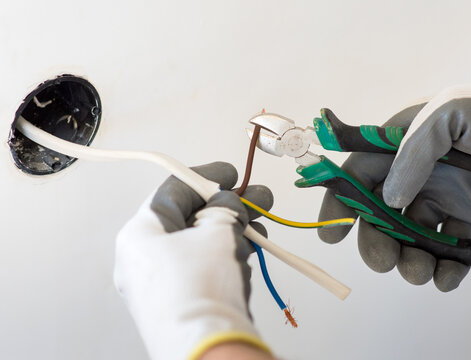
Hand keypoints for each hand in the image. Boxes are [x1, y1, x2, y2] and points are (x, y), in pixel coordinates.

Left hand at [114, 162, 273, 359]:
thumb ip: (225, 206)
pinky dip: (223, 254)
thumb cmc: (201, 291)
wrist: (207, 349)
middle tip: (256, 198)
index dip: (207, 176)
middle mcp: (142, 259)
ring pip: (198, 244)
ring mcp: (158, 284)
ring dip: (231, 231)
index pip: (174, 191)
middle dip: (229, 207)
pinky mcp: (177, 302)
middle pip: (189, 218)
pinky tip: (248, 250)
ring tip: (260, 226)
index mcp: (139, 234)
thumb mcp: (219, 231)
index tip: (230, 174)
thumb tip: (229, 202)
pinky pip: (200, 267)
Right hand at [318, 78, 470, 291]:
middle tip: (386, 261)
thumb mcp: (451, 113)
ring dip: (410, 259)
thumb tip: (389, 199)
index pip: (359, 172)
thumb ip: (413, 152)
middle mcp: (418, 169)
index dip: (340, 202)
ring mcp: (444, 193)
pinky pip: (449, 246)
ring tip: (423, 272)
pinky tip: (449, 277)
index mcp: (403, 141)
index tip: (331, 234)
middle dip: (376, 241)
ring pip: (412, 235)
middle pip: (380, 212)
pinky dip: (445, 267)